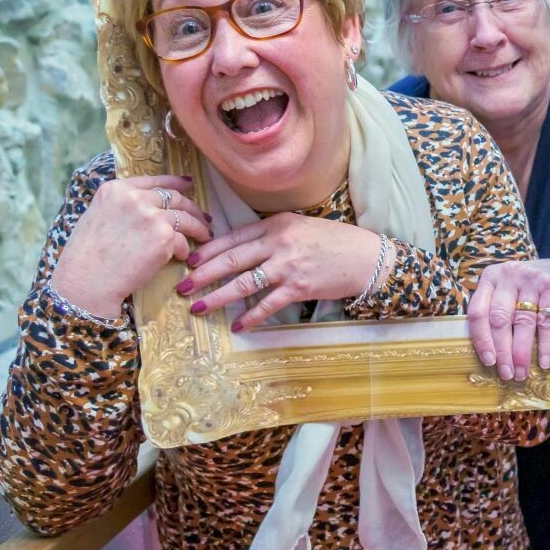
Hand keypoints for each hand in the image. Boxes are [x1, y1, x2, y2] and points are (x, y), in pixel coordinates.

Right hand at [52, 175, 210, 318]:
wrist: (87, 281)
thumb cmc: (87, 256)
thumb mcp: (97, 216)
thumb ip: (121, 205)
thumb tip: (144, 204)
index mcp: (115, 190)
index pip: (153, 181)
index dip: (174, 182)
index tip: (188, 184)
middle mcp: (135, 198)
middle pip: (174, 197)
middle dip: (192, 206)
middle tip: (202, 215)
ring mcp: (151, 216)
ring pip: (184, 217)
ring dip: (198, 226)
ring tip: (205, 234)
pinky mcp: (164, 237)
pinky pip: (183, 240)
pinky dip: (185, 248)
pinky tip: (183, 255)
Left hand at [177, 213, 384, 330]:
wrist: (366, 257)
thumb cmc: (335, 241)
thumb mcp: (301, 227)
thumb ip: (273, 234)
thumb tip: (242, 248)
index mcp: (278, 224)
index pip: (234, 236)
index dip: (209, 250)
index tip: (191, 260)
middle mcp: (279, 243)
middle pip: (231, 260)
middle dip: (203, 275)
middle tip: (182, 286)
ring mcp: (288, 266)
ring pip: (243, 283)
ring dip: (217, 297)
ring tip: (198, 307)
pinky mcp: (299, 288)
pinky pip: (267, 304)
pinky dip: (251, 316)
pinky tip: (238, 325)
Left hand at [467, 259, 549, 380]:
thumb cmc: (532, 288)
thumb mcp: (509, 291)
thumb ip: (495, 311)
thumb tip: (488, 353)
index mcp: (491, 278)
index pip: (478, 311)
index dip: (481, 339)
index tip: (488, 361)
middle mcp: (509, 276)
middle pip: (500, 319)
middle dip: (502, 351)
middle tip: (507, 373)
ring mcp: (532, 280)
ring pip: (523, 322)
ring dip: (521, 352)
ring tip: (522, 373)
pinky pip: (547, 320)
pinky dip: (545, 344)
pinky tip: (544, 361)